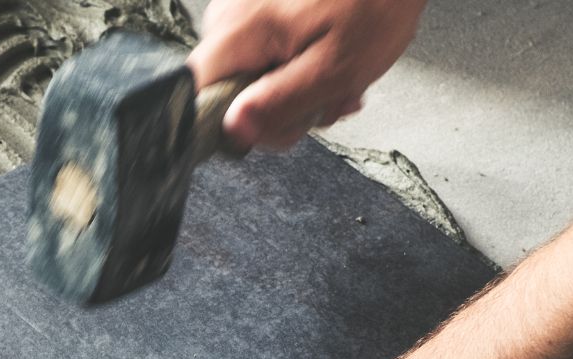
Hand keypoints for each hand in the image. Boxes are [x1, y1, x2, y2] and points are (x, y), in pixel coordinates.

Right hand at [189, 0, 426, 148]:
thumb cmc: (374, 5)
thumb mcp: (334, 68)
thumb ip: (280, 103)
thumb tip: (234, 131)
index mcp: (240, 30)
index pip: (198, 97)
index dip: (233, 124)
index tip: (276, 124)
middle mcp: (228, 16)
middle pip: (227, 92)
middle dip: (277, 109)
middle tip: (325, 103)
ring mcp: (241, 10)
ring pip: (248, 77)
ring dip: (293, 91)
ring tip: (336, 80)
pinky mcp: (258, 10)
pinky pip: (263, 56)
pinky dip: (295, 67)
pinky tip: (326, 62)